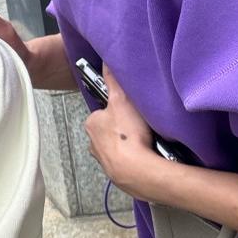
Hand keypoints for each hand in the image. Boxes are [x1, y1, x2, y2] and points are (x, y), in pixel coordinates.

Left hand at [84, 66, 163, 196]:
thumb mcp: (121, 99)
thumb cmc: (127, 134)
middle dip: (123, 129)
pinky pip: (126, 163)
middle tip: (140, 126)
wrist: (138, 170)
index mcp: (91, 124)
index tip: (131, 112)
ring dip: (129, 145)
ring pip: (117, 148)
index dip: (118, 110)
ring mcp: (104, 162)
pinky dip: (134, 160)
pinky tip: (146, 156)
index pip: (103, 112)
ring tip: (146, 142)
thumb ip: (112, 80)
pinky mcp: (116, 176)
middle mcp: (92, 144)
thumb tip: (106, 60)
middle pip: (110, 131)